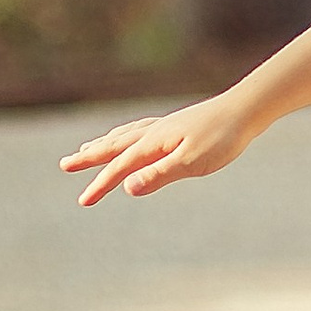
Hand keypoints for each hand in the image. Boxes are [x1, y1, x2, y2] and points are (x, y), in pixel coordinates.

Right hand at [61, 90, 258, 206]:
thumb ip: (159, 175)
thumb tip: (126, 187)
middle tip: (65, 164)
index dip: (100, 184)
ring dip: (104, 143)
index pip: (120, 167)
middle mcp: (154, 132)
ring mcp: (165, 126)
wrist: (245, 109)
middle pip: (114, 146)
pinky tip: (132, 137)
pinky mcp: (177, 125)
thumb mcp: (192, 162)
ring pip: (125, 136)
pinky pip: (141, 130)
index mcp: (154, 143)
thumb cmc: (222, 138)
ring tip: (87, 148)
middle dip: (89, 157)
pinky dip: (126, 135)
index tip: (83, 201)